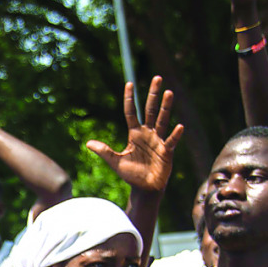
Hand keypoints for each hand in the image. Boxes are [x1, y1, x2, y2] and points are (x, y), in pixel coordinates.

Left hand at [87, 76, 184, 191]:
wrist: (145, 189)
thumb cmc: (131, 175)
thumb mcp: (115, 162)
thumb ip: (104, 152)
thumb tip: (88, 143)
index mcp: (135, 134)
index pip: (131, 112)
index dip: (130, 98)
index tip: (129, 83)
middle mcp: (148, 133)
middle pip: (150, 110)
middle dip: (153, 94)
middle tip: (157, 77)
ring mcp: (158, 141)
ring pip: (162, 120)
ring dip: (165, 107)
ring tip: (169, 92)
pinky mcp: (167, 151)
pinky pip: (171, 141)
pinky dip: (175, 134)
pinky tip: (179, 126)